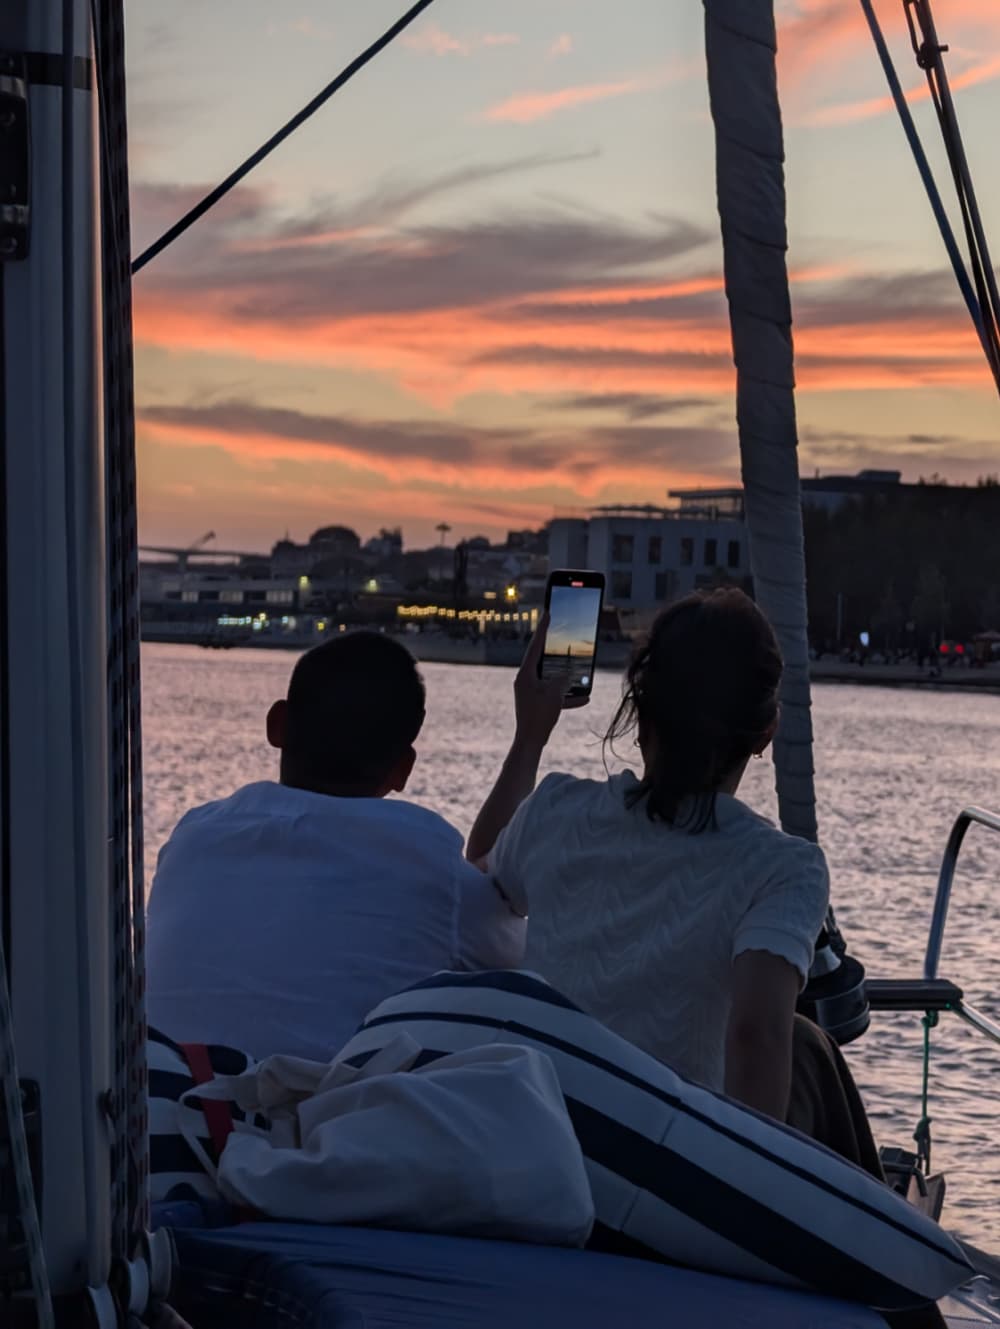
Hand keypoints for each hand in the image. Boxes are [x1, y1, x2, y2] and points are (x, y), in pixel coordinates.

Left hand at [513, 613, 588, 750]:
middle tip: (564, 637)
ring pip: (551, 678)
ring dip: (566, 677)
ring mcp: (531, 691)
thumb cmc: (538, 718)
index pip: (535, 646)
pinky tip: (584, 698)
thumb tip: (568, 674)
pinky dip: (567, 695)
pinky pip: (554, 694)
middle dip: (557, 652)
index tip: (548, 613)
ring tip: (580, 671)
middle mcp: (526, 680)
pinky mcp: (537, 702)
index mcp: (525, 674)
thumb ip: (562, 679)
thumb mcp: (554, 694)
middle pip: (544, 660)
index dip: (543, 629)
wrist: (530, 742)